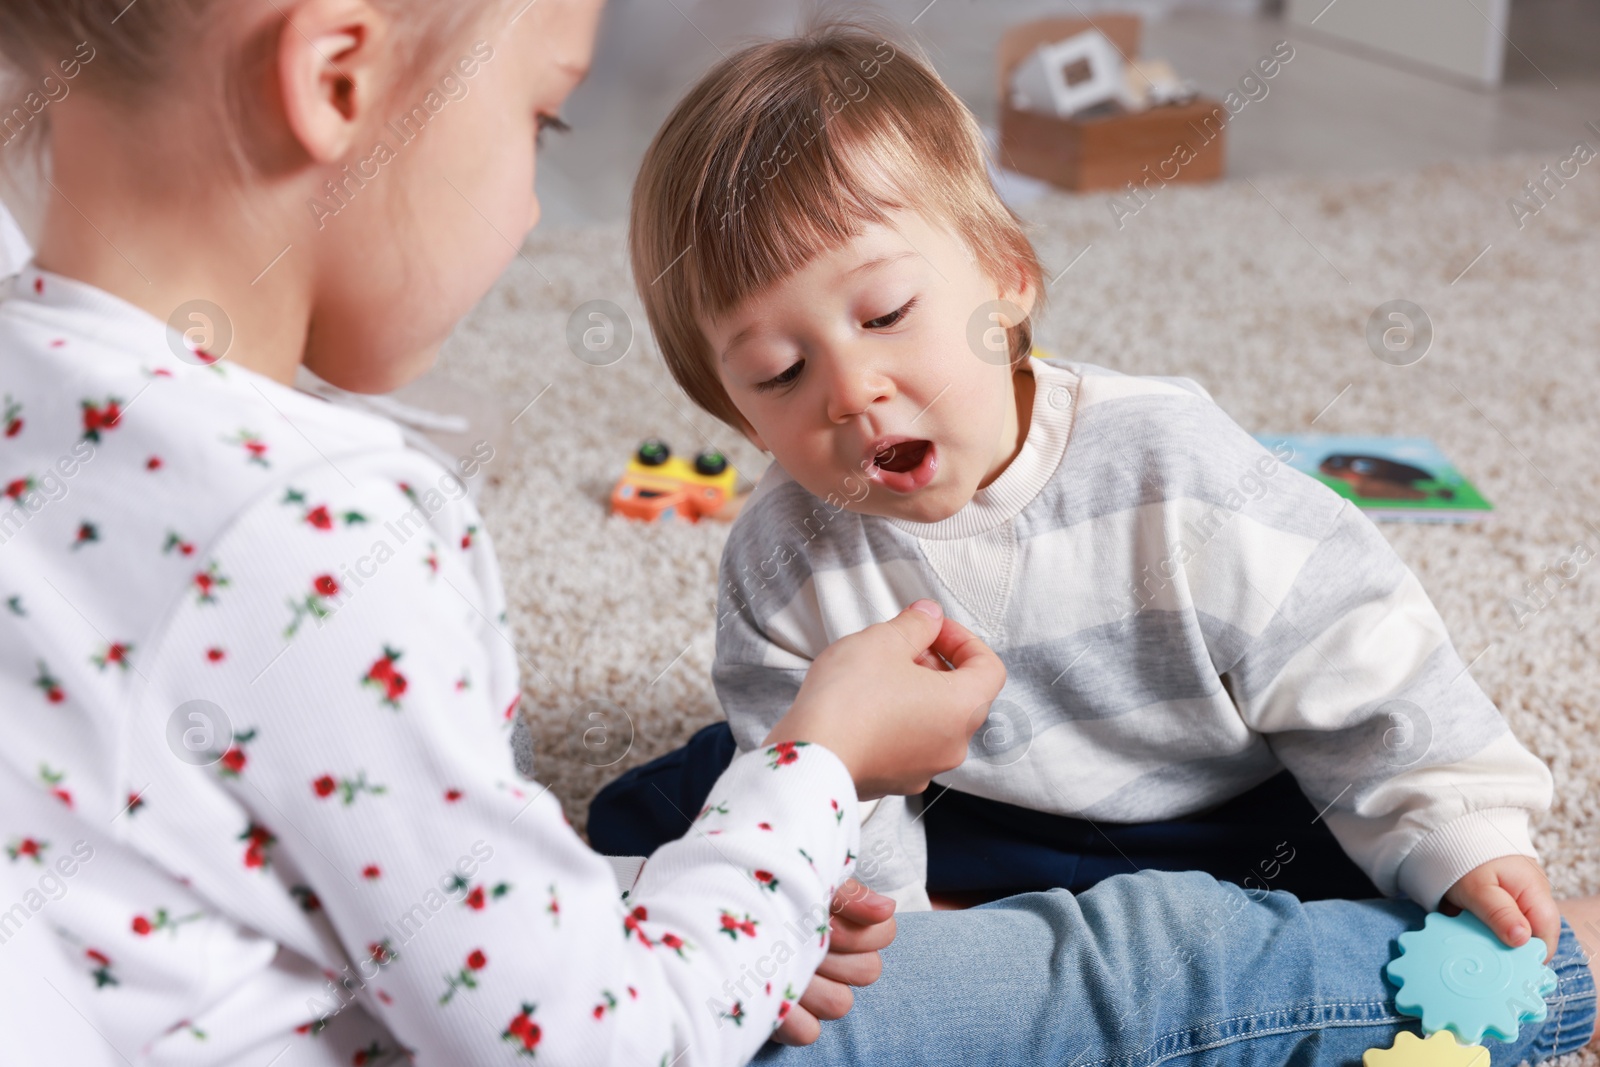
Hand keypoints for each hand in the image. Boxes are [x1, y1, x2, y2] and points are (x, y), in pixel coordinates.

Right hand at [763, 599, 1005, 799]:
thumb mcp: (883, 641)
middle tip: (902, 646)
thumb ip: (916, 624)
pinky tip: (864, 706)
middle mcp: (953, 745)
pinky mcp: (895, 780)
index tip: (934, 629)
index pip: (990, 668)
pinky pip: (908, 744)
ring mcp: (925, 768)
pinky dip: (897, 721)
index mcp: (962, 708)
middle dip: (936, 664)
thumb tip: (929, 616)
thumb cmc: (848, 702)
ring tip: (877, 674)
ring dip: (916, 693)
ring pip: (934, 721)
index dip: (964, 640)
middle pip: (962, 695)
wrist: (809, 757)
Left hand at [772, 879, 896, 1045]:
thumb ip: (849, 895)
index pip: (885, 933)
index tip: (823, 917)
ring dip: (806, 979)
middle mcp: (840, 963)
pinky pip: (808, 1032)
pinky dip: (788, 1015)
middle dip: (831, 951)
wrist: (716, 910)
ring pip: (840, 1003)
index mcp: (849, 925)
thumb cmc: (766, 893)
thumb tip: (886, 908)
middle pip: (868, 971)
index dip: (855, 927)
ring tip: (776, 958)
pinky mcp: (792, 1024)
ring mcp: (817, 997)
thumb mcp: (807, 880)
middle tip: (796, 935)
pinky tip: (768, 990)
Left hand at [1442, 855, 1561, 961]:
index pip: (1546, 938)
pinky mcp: (1502, 898)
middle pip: (1532, 937)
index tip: (1508, 970)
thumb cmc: (1463, 857)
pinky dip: (1486, 928)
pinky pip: (1500, 921)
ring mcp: (1519, 898)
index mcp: (1535, 894)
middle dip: (1511, 951)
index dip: (1530, 957)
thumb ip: (1499, 913)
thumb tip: (1523, 940)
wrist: (1449, 829)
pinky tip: (1467, 929)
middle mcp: (1533, 898)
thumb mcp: (1478, 888)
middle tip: (1485, 959)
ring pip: (1515, 931)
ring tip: (1473, 943)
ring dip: (1495, 939)